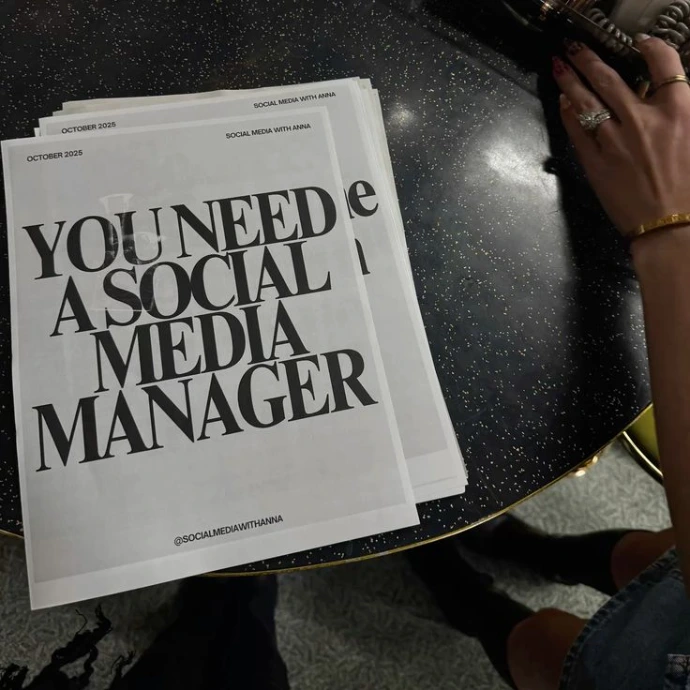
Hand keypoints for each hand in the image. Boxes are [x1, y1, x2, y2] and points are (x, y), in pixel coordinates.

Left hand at [552, 36, 689, 237]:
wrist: (670, 226)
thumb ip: (680, 113)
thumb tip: (667, 98)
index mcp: (677, 111)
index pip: (663, 64)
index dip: (651, 47)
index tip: (639, 42)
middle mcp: (642, 119)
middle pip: (609, 78)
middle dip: (588, 58)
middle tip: (573, 47)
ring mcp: (614, 140)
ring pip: (586, 101)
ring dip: (569, 80)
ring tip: (559, 65)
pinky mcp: (594, 162)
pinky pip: (576, 130)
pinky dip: (568, 113)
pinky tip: (562, 102)